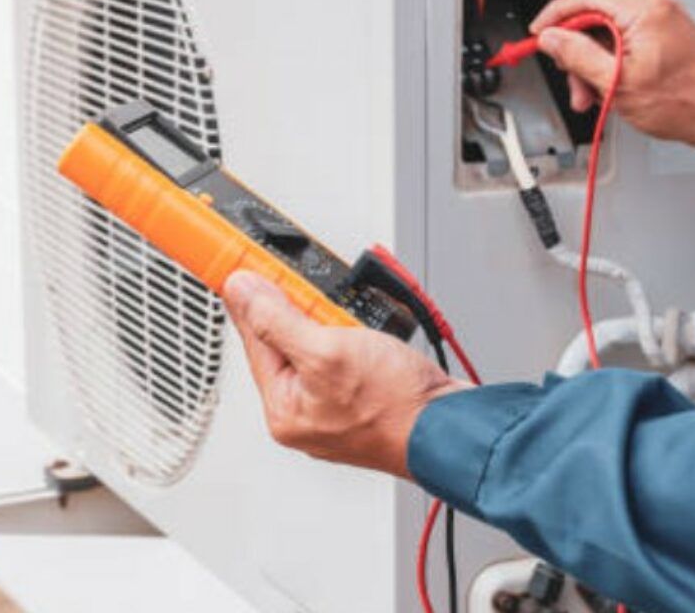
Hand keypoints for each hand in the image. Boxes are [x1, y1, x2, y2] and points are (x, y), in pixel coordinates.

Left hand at [223, 270, 470, 477]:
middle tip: (320, 298)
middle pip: (284, 340)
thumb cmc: (396, 406)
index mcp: (283, 408)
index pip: (254, 339)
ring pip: (317, 343)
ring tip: (354, 323)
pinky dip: (353, 335)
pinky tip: (368, 332)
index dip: (253, 298)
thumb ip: (277, 320)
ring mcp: (333, 406)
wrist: (451, 427)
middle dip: (302, 311)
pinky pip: (344, 354)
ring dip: (333, 320)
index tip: (245, 267)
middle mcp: (304, 412)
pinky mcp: (361, 396)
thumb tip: (242, 293)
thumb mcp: (327, 351)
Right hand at [530, 0, 694, 151]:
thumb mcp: (617, 83)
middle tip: (570, 79)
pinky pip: (625, 42)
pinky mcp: (665, 36)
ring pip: (608, 34)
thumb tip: (552, 38)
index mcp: (645, 12)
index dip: (556, 16)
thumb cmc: (684, 103)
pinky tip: (608, 88)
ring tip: (591, 95)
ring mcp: (662, 21)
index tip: (539, 33)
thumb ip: (578, 56)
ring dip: (592, 64)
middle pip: (595, 18)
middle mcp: (655, 9)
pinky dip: (611, 64)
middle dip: (576, 51)